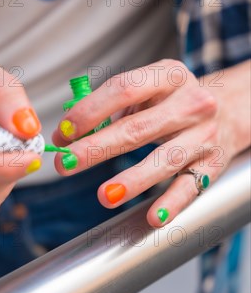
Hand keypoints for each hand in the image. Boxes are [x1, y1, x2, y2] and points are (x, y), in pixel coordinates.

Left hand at [53, 59, 250, 226]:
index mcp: (169, 75)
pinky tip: (152, 217)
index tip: (63, 132)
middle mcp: (191, 102)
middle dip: (96, 148)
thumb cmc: (173, 101)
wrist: (229, 110)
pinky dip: (171, 203)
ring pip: (164, 160)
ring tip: (104, 196)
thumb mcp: (149, 89)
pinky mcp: (213, 164)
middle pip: (137, 128)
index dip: (89, 111)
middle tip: (66, 164)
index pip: (124, 89)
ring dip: (132, 180)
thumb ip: (111, 107)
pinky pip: (190, 187)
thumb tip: (67, 134)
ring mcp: (204, 135)